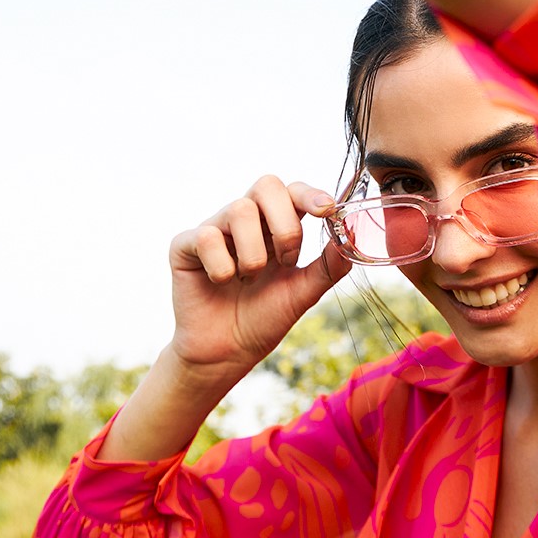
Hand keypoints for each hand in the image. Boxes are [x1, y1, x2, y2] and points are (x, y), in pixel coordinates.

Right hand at [168, 176, 350, 380]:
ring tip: (250, 279)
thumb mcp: (304, 292)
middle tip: (286, 259)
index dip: (310, 194)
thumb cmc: (264, 318)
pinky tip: (222, 283)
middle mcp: (245, 221)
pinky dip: (223, 266)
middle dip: (285, 223)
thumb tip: (352, 236)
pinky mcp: (184, 245)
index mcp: (275, 226)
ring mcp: (215, 229)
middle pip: (267, 185)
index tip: (326, 209)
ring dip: (254, 254)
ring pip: (239, 209)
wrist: (228, 352)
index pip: (293, 191)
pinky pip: (206, 236)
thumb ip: (329, 265)